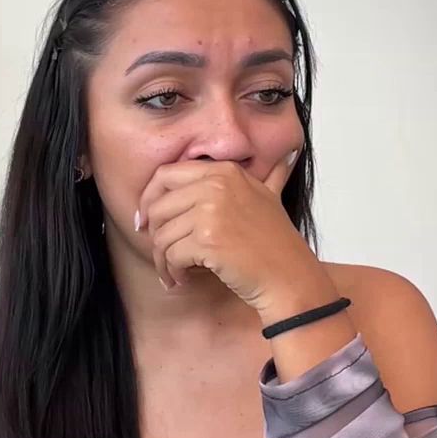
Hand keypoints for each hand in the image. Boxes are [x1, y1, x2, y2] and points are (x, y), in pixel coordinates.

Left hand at [136, 156, 317, 316]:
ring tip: (174, 273)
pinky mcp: (207, 240)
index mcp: (224, 171)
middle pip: (158, 206)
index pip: (166, 174)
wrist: (290, 277)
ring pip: (161, 235)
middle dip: (154, 235)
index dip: (149, 199)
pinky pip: (170, 255)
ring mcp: (211, 211)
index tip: (146, 220)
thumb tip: (287, 157)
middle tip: (161, 255)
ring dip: (162, 260)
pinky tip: (183, 280)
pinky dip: (172, 272)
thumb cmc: (278, 244)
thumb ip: (269, 176)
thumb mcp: (271, 197)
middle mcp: (216, 185)